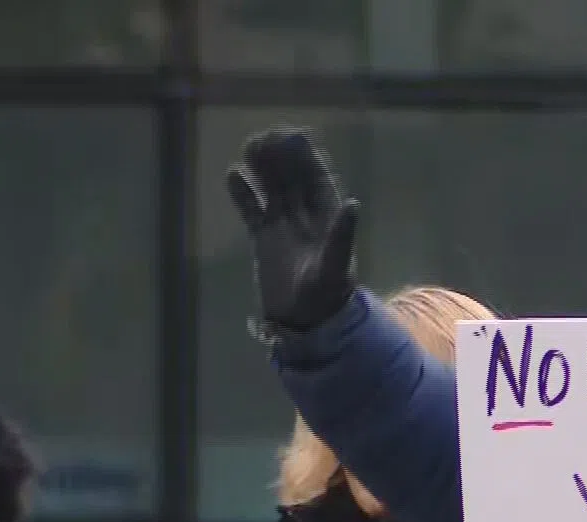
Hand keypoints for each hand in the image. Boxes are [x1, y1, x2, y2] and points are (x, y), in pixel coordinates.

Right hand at [225, 126, 360, 334]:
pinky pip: (252, 209)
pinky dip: (243, 194)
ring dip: (262, 168)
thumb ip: (342, 235)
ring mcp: (283, 224)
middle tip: (265, 137)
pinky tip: (232, 175)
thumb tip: (353, 204)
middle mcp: (305, 215)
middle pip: (292, 177)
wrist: (305, 320)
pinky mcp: (264, 237)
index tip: (294, 136)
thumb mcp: (336, 265)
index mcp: (327, 216)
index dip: (306, 157)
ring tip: (249, 147)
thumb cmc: (326, 295)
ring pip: (271, 188)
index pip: (317, 178)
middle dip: (280, 157)